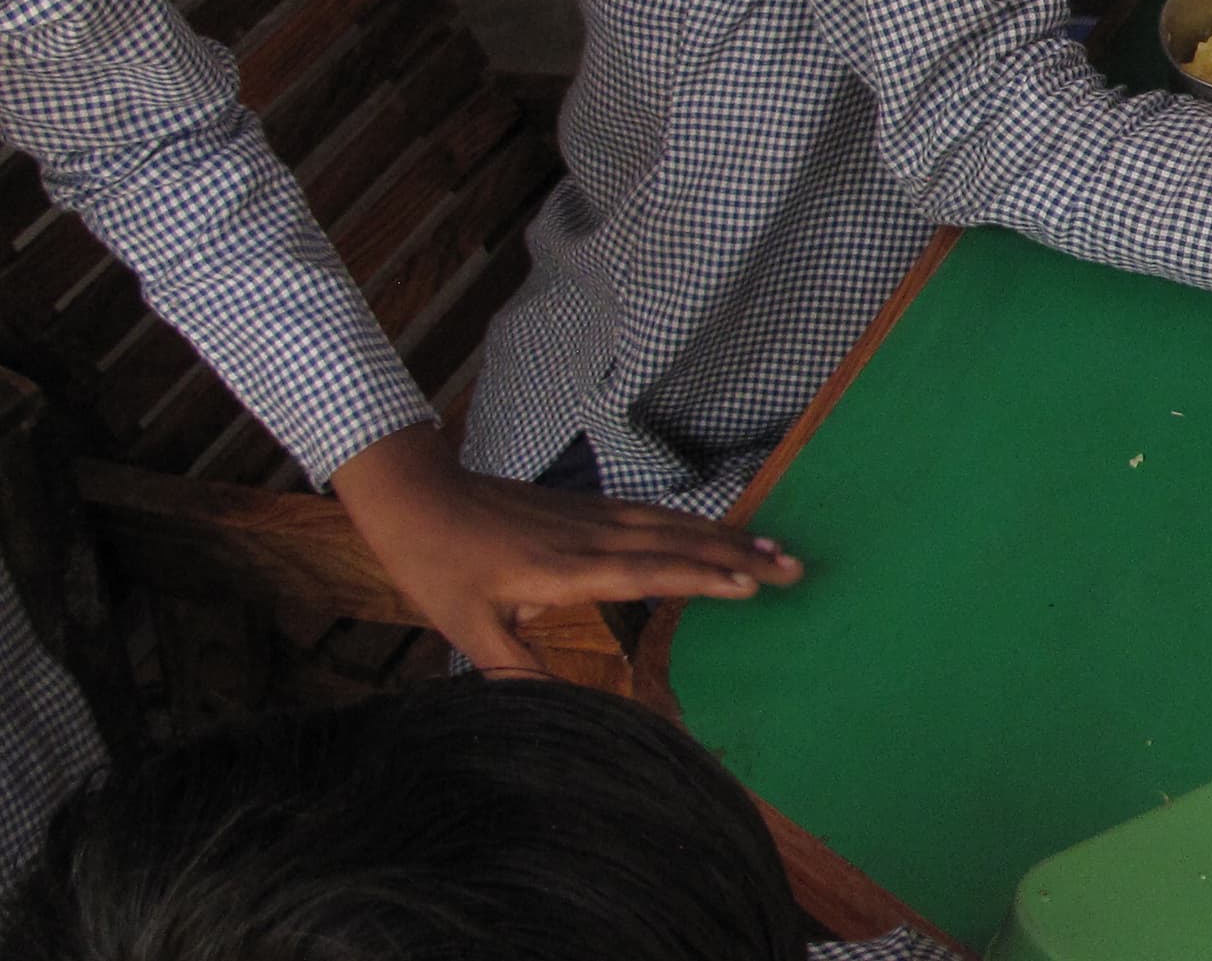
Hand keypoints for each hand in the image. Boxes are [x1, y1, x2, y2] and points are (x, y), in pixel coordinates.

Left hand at [325, 425, 801, 676]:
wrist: (417, 496)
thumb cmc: (437, 566)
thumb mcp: (466, 628)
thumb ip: (516, 670)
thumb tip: (558, 715)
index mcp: (563, 568)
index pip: (646, 571)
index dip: (700, 576)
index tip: (750, 583)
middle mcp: (588, 536)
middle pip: (677, 541)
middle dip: (739, 553)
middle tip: (795, 566)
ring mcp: (590, 516)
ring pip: (671, 523)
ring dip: (727, 534)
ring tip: (776, 547)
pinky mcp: (585, 509)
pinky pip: (653, 514)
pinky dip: (694, 523)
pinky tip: (716, 530)